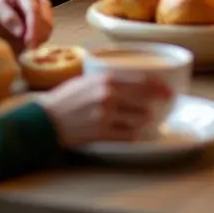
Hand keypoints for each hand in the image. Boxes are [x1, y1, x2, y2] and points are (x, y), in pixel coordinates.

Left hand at [0, 0, 53, 51]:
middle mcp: (39, 1)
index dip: (32, 27)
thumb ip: (7, 17)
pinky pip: (46, 35)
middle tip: (27, 51)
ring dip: (38, 41)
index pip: (34, 10)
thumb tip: (20, 32)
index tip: (27, 43)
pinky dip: (38, 43)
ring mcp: (43, 13)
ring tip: (25, 51)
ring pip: (48, 29)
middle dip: (37, 37)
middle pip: (45, 20)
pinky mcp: (43, 24)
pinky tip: (27, 49)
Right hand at [41, 72, 172, 147]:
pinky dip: (134, 133)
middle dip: (159, 101)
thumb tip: (134, 80)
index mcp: (106, 78)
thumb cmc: (66, 97)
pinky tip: (135, 131)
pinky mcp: (101, 133)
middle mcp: (108, 95)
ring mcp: (106, 115)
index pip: (142, 80)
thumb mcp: (88, 78)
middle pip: (144, 98)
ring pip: (139, 118)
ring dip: (146, 119)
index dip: (158, 85)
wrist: (46, 119)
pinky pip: (127, 135)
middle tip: (168, 104)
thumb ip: (110, 78)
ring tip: (148, 118)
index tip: (167, 89)